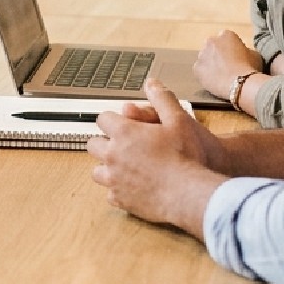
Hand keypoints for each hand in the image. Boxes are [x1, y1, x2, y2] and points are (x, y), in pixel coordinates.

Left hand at [87, 79, 228, 235]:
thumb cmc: (187, 157)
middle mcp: (113, 155)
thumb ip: (162, 99)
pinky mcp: (121, 200)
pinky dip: (118, 190)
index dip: (113, 120)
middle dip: (104, 143)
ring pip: (97, 172)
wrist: (190, 194)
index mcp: (124, 133)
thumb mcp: (179, 120)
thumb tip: (151, 83)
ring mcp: (114, 179)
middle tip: (122, 146)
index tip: (122, 123)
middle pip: (93, 145)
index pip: (103, 119)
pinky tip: (132, 187)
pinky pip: (110, 194)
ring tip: (125, 168)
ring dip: (107, 168)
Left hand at [193, 30, 263, 97]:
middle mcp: (211, 41)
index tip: (235, 57)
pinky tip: (214, 81)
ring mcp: (201, 55)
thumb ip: (245, 49)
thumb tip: (242, 53)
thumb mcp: (254, 54)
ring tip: (221, 75)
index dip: (231, 48)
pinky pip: (200, 70)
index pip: (226, 38)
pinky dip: (205, 75)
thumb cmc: (250, 68)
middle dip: (218, 54)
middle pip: (213, 47)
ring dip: (211, 64)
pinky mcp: (196, 68)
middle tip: (226, 65)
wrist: (240, 84)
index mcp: (226, 35)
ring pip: (205, 58)